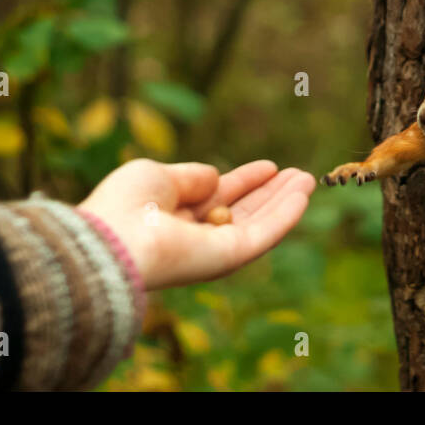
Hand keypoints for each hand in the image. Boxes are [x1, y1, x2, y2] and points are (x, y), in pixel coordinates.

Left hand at [78, 158, 314, 289]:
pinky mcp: (229, 258)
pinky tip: (303, 195)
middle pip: (243, 211)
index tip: (269, 166)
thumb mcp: (157, 175)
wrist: (115, 240)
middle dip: (271, 192)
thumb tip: (217, 179)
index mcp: (174, 216)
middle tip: (298, 173)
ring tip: (309, 178)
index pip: (217, 197)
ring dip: (285, 201)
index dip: (245, 181)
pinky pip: (263, 234)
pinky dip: (285, 215)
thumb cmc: (124, 205)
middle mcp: (196, 236)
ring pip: (259, 222)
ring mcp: (214, 249)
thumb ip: (192, 177)